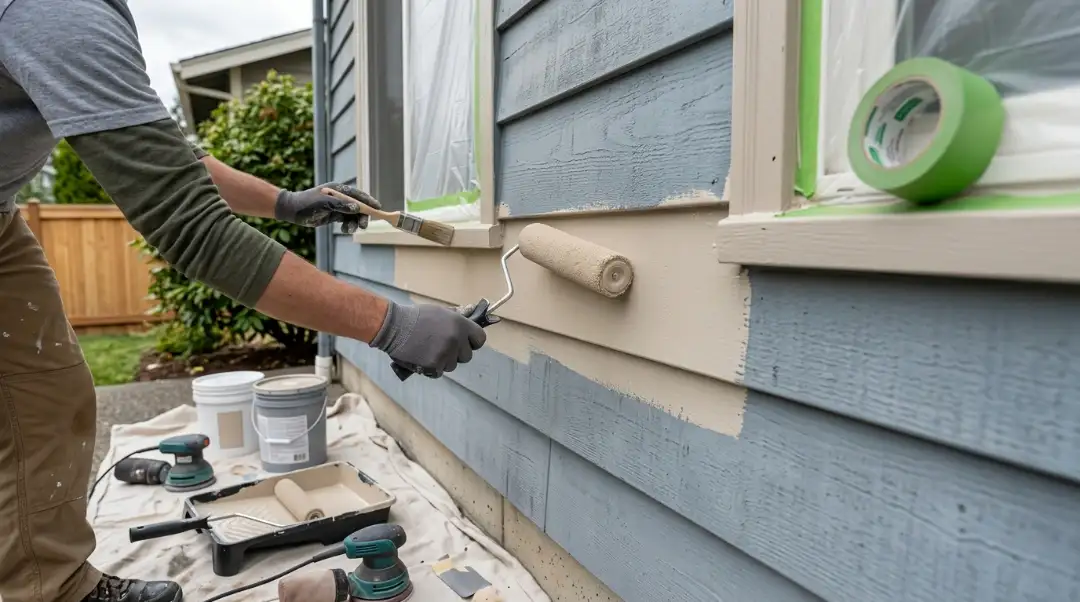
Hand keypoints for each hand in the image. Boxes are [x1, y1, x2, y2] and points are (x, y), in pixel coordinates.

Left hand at [275, 183, 379, 232]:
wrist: (293, 211)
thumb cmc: (307, 203)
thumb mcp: (324, 203)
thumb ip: (341, 205)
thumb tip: (357, 208)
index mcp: (338, 190)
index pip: (357, 195)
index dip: (368, 201)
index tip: (378, 207)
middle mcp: (340, 197)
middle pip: (358, 206)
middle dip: (362, 216)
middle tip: (363, 226)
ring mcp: (337, 206)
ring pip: (353, 215)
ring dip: (354, 223)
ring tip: (349, 230)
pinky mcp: (334, 215)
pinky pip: (346, 221)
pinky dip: (348, 226)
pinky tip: (344, 230)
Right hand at [369, 302, 486, 377]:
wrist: (394, 327)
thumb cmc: (416, 316)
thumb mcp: (440, 311)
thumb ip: (457, 318)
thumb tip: (472, 316)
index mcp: (460, 324)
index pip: (480, 339)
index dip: (473, 342)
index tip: (465, 342)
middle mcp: (456, 340)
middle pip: (467, 356)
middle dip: (457, 353)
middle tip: (443, 347)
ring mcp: (446, 354)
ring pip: (453, 365)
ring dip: (444, 361)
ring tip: (429, 351)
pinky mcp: (435, 365)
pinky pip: (440, 372)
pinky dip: (433, 368)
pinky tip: (424, 358)